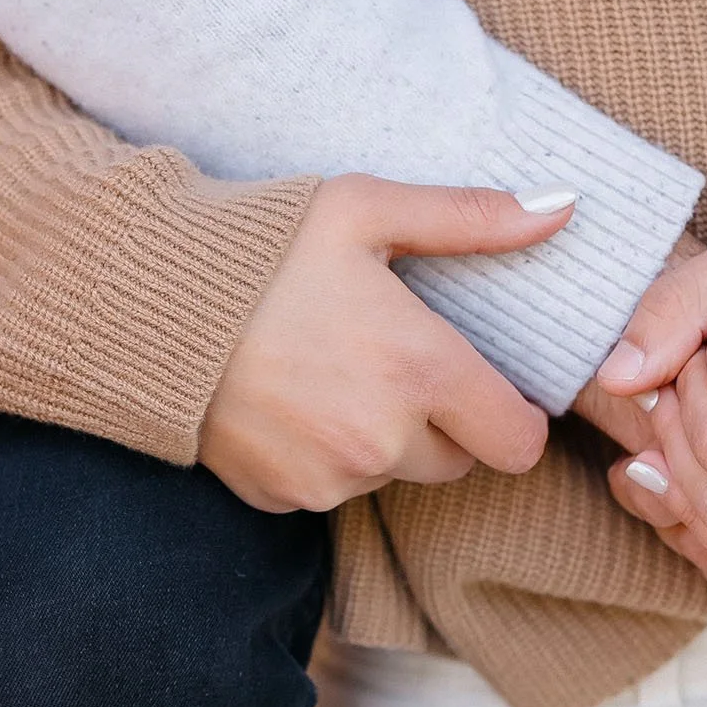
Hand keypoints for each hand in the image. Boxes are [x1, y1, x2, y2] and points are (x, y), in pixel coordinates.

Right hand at [199, 175, 571, 512]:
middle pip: (458, 461)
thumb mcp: (365, 209)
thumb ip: (470, 218)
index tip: (487, 386)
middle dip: (444, 422)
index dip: (512, 415)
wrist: (143, 300)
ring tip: (331, 373)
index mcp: (421, 369)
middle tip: (395, 362)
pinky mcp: (281, 498)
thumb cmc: (259, 245)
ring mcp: (328, 477)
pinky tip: (289, 402)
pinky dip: (322, 458)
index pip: (518, 441)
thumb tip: (563, 208)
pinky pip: (330, 489)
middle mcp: (383, 439)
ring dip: (381, 440)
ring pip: (391, 475)